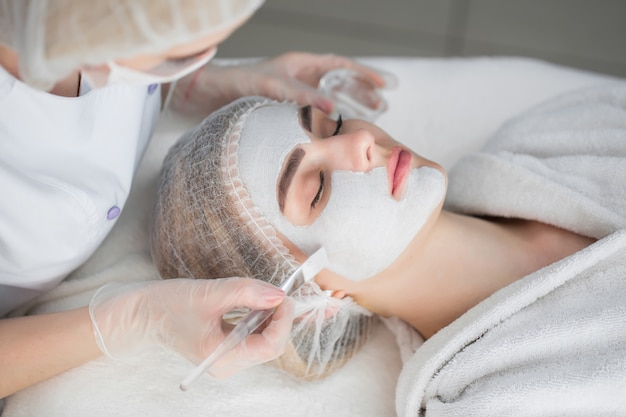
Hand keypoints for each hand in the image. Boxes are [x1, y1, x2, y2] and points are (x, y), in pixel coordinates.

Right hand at [89, 278, 293, 377]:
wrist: (143, 314)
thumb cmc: (169, 304)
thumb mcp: (211, 293)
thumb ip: (247, 292)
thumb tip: (278, 294)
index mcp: (221, 357)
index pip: (269, 346)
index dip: (283, 321)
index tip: (284, 296)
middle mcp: (226, 365)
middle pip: (270, 346)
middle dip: (279, 319)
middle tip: (279, 293)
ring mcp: (225, 360)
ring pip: (264, 343)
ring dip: (271, 319)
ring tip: (266, 296)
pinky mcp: (224, 351)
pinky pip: (253, 339)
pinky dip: (260, 321)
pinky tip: (256, 304)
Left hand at [171, 52, 388, 116]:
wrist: (212, 96)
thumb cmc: (239, 84)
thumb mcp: (272, 88)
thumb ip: (301, 97)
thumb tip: (332, 109)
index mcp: (301, 64)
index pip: (340, 65)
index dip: (364, 74)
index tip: (384, 84)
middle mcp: (301, 78)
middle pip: (340, 82)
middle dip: (362, 92)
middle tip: (382, 105)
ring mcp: (296, 95)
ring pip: (331, 98)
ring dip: (349, 107)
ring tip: (369, 118)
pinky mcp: (288, 111)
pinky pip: (316, 114)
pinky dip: (330, 121)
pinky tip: (338, 133)